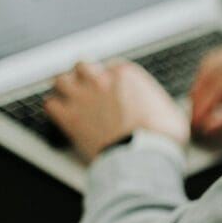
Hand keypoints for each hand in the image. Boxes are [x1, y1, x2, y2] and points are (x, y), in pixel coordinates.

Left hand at [44, 61, 189, 161]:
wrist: (142, 156)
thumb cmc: (160, 136)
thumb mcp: (171, 112)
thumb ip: (161, 103)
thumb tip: (167, 109)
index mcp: (127, 75)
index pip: (112, 66)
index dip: (112, 77)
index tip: (114, 88)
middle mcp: (101, 80)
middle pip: (82, 65)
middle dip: (84, 75)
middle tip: (88, 86)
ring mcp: (83, 98)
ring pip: (60, 79)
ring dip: (65, 87)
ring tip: (70, 96)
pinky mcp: (69, 118)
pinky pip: (50, 104)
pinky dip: (55, 108)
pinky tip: (62, 115)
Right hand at [189, 41, 221, 141]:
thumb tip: (210, 126)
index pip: (219, 83)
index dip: (203, 106)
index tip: (197, 127)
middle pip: (211, 68)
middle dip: (198, 96)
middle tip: (194, 122)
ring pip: (214, 60)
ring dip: (203, 85)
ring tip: (203, 114)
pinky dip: (214, 77)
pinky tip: (218, 101)